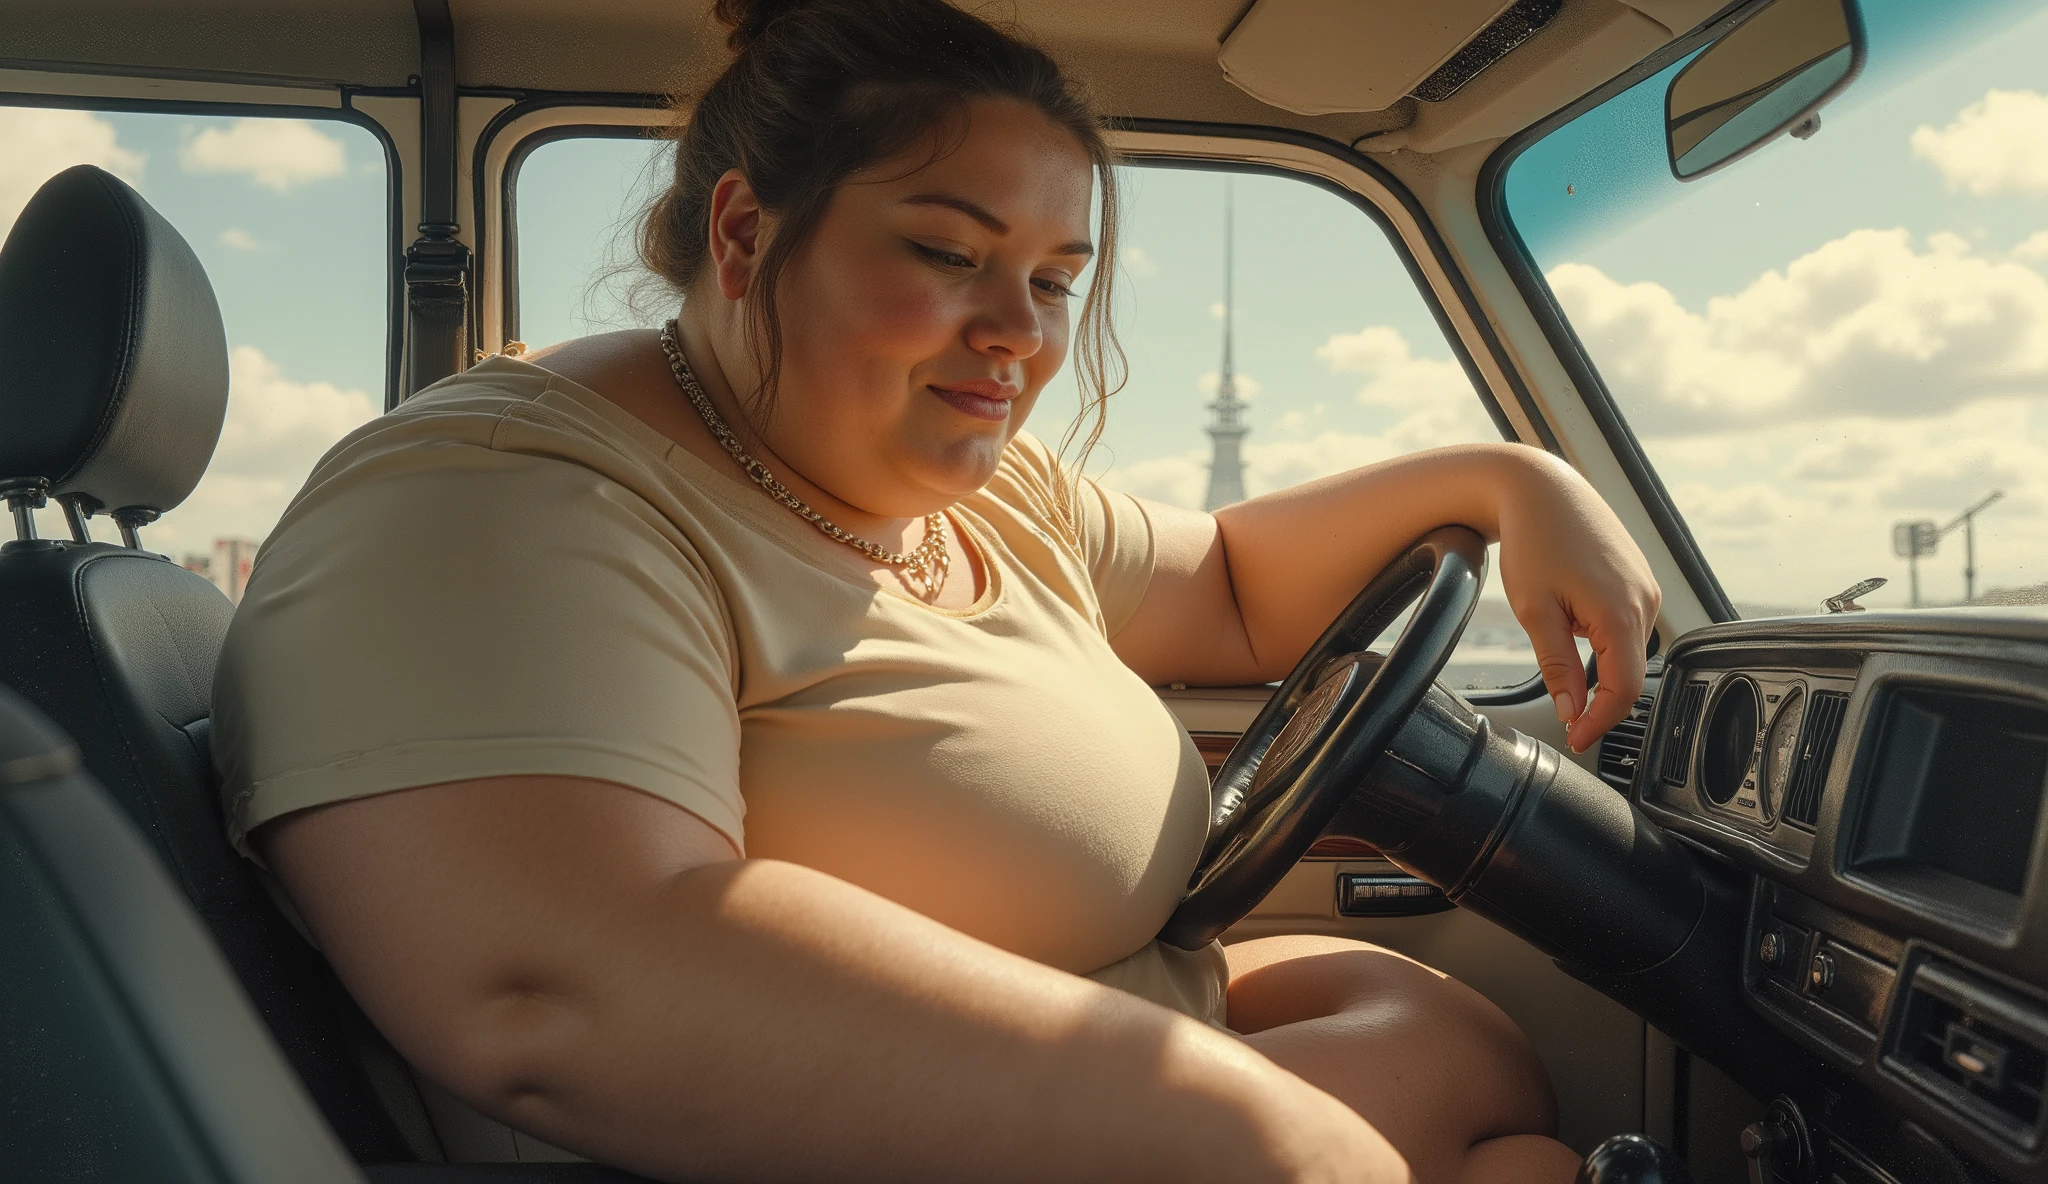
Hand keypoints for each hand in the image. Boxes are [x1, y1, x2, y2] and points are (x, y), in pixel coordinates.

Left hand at [1493, 452, 1660, 753]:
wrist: (1541, 487)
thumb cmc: (1535, 538)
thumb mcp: (1534, 610)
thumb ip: (1558, 667)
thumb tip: (1573, 710)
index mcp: (1621, 613)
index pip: (1623, 691)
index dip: (1600, 722)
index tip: (1576, 738)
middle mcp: (1645, 601)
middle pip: (1628, 672)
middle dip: (1598, 696)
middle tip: (1565, 712)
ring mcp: (1646, 588)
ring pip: (1626, 649)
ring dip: (1597, 659)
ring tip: (1558, 633)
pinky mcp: (1639, 579)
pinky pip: (1625, 624)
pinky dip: (1600, 635)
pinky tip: (1570, 610)